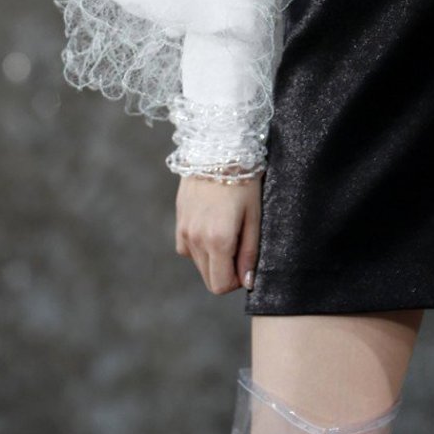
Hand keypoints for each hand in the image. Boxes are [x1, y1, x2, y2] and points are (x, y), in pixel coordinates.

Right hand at [175, 172, 263, 294]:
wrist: (218, 148)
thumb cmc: (244, 180)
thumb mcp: (254, 215)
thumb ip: (250, 252)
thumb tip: (247, 283)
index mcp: (219, 240)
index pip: (220, 286)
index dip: (236, 281)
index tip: (246, 262)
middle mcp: (196, 240)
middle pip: (209, 278)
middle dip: (226, 270)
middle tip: (240, 244)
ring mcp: (184, 231)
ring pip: (198, 264)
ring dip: (214, 257)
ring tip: (228, 228)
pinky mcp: (179, 221)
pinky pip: (187, 248)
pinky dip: (199, 245)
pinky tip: (212, 224)